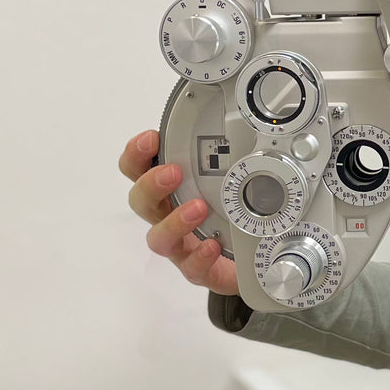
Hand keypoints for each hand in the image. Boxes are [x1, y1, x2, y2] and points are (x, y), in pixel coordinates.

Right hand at [119, 129, 240, 296]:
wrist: (252, 257)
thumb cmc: (231, 213)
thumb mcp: (229, 177)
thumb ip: (224, 154)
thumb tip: (234, 119)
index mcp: (170, 191)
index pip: (138, 169)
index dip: (137, 154)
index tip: (151, 138)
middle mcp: (169, 217)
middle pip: (141, 202)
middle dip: (151, 184)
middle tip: (173, 172)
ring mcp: (182, 246)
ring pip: (159, 238)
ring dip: (175, 221)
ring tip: (198, 208)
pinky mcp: (200, 270)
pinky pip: (190, 268)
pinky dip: (199, 257)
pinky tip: (213, 245)